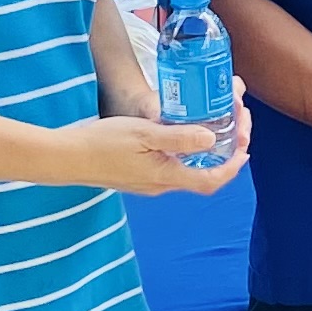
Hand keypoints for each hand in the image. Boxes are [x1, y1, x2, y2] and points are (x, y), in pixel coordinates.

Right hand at [63, 90, 246, 192]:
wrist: (67, 157)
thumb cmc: (102, 143)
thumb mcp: (144, 133)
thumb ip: (178, 138)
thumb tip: (211, 138)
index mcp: (166, 177)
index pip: (212, 180)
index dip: (233, 166)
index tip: (245, 145)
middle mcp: (161, 185)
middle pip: (205, 175)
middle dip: (225, 153)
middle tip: (235, 125)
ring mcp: (150, 183)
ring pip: (189, 171)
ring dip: (207, 151)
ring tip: (217, 125)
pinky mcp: (140, 176)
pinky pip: (173, 167)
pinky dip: (188, 152)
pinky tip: (184, 132)